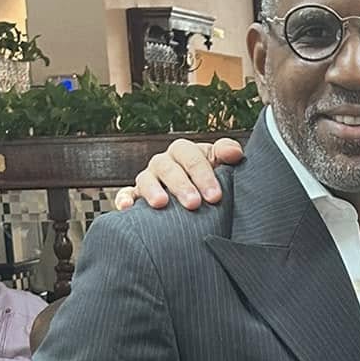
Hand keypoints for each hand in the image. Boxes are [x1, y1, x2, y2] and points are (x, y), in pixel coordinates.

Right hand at [115, 136, 244, 211]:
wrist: (196, 198)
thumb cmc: (209, 179)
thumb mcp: (221, 164)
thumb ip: (227, 154)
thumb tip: (235, 154)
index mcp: (184, 152)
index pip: (191, 157)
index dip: (203, 175)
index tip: (215, 196)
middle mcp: (164, 163)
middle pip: (168, 167)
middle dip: (181, 185)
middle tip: (193, 204)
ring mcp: (148, 179)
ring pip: (145, 179)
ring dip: (153, 190)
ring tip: (161, 204)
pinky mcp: (135, 195)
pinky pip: (126, 194)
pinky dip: (124, 199)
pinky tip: (127, 208)